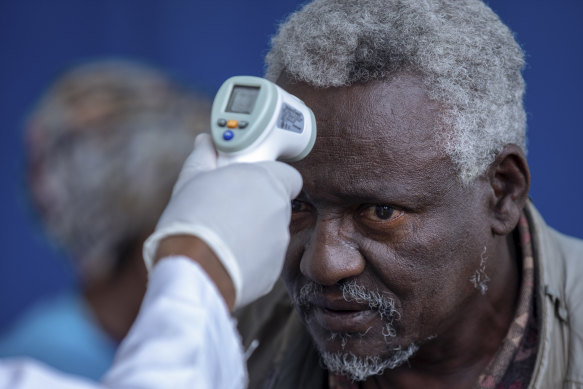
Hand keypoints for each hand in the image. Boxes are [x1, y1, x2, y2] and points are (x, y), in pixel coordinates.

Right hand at [143, 134, 301, 309]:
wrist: (195, 269)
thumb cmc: (192, 218)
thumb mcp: (191, 180)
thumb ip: (203, 158)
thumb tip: (205, 142)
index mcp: (266, 181)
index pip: (288, 174)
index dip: (271, 178)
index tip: (249, 182)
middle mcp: (280, 210)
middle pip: (276, 204)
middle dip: (256, 206)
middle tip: (228, 209)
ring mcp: (279, 243)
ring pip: (270, 233)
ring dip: (253, 233)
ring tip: (221, 237)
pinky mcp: (273, 271)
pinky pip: (263, 259)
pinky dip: (249, 258)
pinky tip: (224, 258)